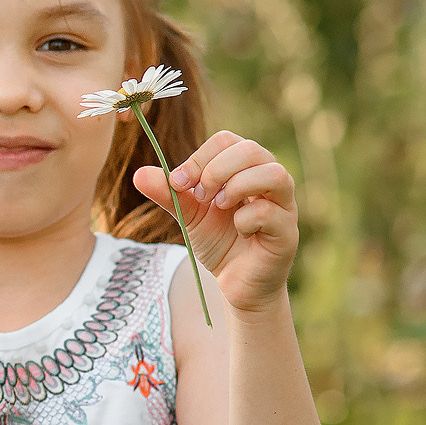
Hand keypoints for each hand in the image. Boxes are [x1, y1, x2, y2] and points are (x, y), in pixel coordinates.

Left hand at [133, 130, 298, 314]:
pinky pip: (270, 212)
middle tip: (200, 196)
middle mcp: (269, 180)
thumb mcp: (188, 215)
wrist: (235, 283)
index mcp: (245, 168)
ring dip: (237, 187)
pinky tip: (239, 231)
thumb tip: (138, 174)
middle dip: (216, 170)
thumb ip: (168, 194)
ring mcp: (283, 205)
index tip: (178, 182)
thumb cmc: (219, 242)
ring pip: (273, 173)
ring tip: (219, 206)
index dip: (199, 157)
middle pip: (251, 149)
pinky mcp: (287, 232)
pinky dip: (246, 219)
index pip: (227, 140)